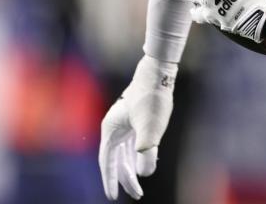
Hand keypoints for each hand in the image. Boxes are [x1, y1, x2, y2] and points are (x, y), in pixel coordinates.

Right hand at [98, 56, 177, 199]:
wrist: (158, 73)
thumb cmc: (151, 98)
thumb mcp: (150, 127)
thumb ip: (146, 151)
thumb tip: (143, 173)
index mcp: (110, 130)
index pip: (107, 162)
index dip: (110, 180)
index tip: (113, 197)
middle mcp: (114, 129)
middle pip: (116, 160)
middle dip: (125, 179)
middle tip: (136, 195)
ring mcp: (123, 125)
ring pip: (124, 154)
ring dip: (131, 170)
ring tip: (139, 187)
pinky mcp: (134, 121)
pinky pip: (132, 146)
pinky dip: (136, 158)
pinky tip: (143, 166)